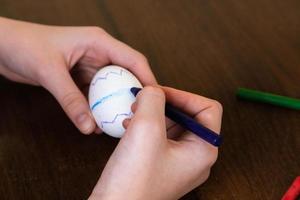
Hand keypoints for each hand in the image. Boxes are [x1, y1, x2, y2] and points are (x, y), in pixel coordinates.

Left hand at [0, 17, 155, 133]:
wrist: (3, 46)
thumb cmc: (25, 46)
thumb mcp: (50, 72)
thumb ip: (70, 100)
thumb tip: (88, 125)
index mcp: (99, 42)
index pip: (133, 59)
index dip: (147, 79)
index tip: (155, 99)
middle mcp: (99, 53)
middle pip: (126, 75)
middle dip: (133, 95)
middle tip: (139, 114)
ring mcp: (90, 66)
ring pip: (112, 87)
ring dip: (115, 104)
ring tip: (119, 121)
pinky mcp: (80, 77)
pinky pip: (96, 94)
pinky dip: (99, 107)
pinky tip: (98, 121)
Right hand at [89, 86, 222, 199]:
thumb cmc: (133, 181)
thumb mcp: (145, 129)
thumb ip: (153, 100)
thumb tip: (152, 91)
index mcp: (204, 150)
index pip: (207, 109)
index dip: (183, 95)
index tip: (159, 93)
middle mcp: (194, 157)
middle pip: (188, 115)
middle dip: (163, 104)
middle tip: (141, 101)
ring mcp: (177, 163)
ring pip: (170, 125)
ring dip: (151, 114)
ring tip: (132, 115)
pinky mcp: (160, 165)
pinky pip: (158, 137)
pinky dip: (144, 127)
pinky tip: (128, 128)